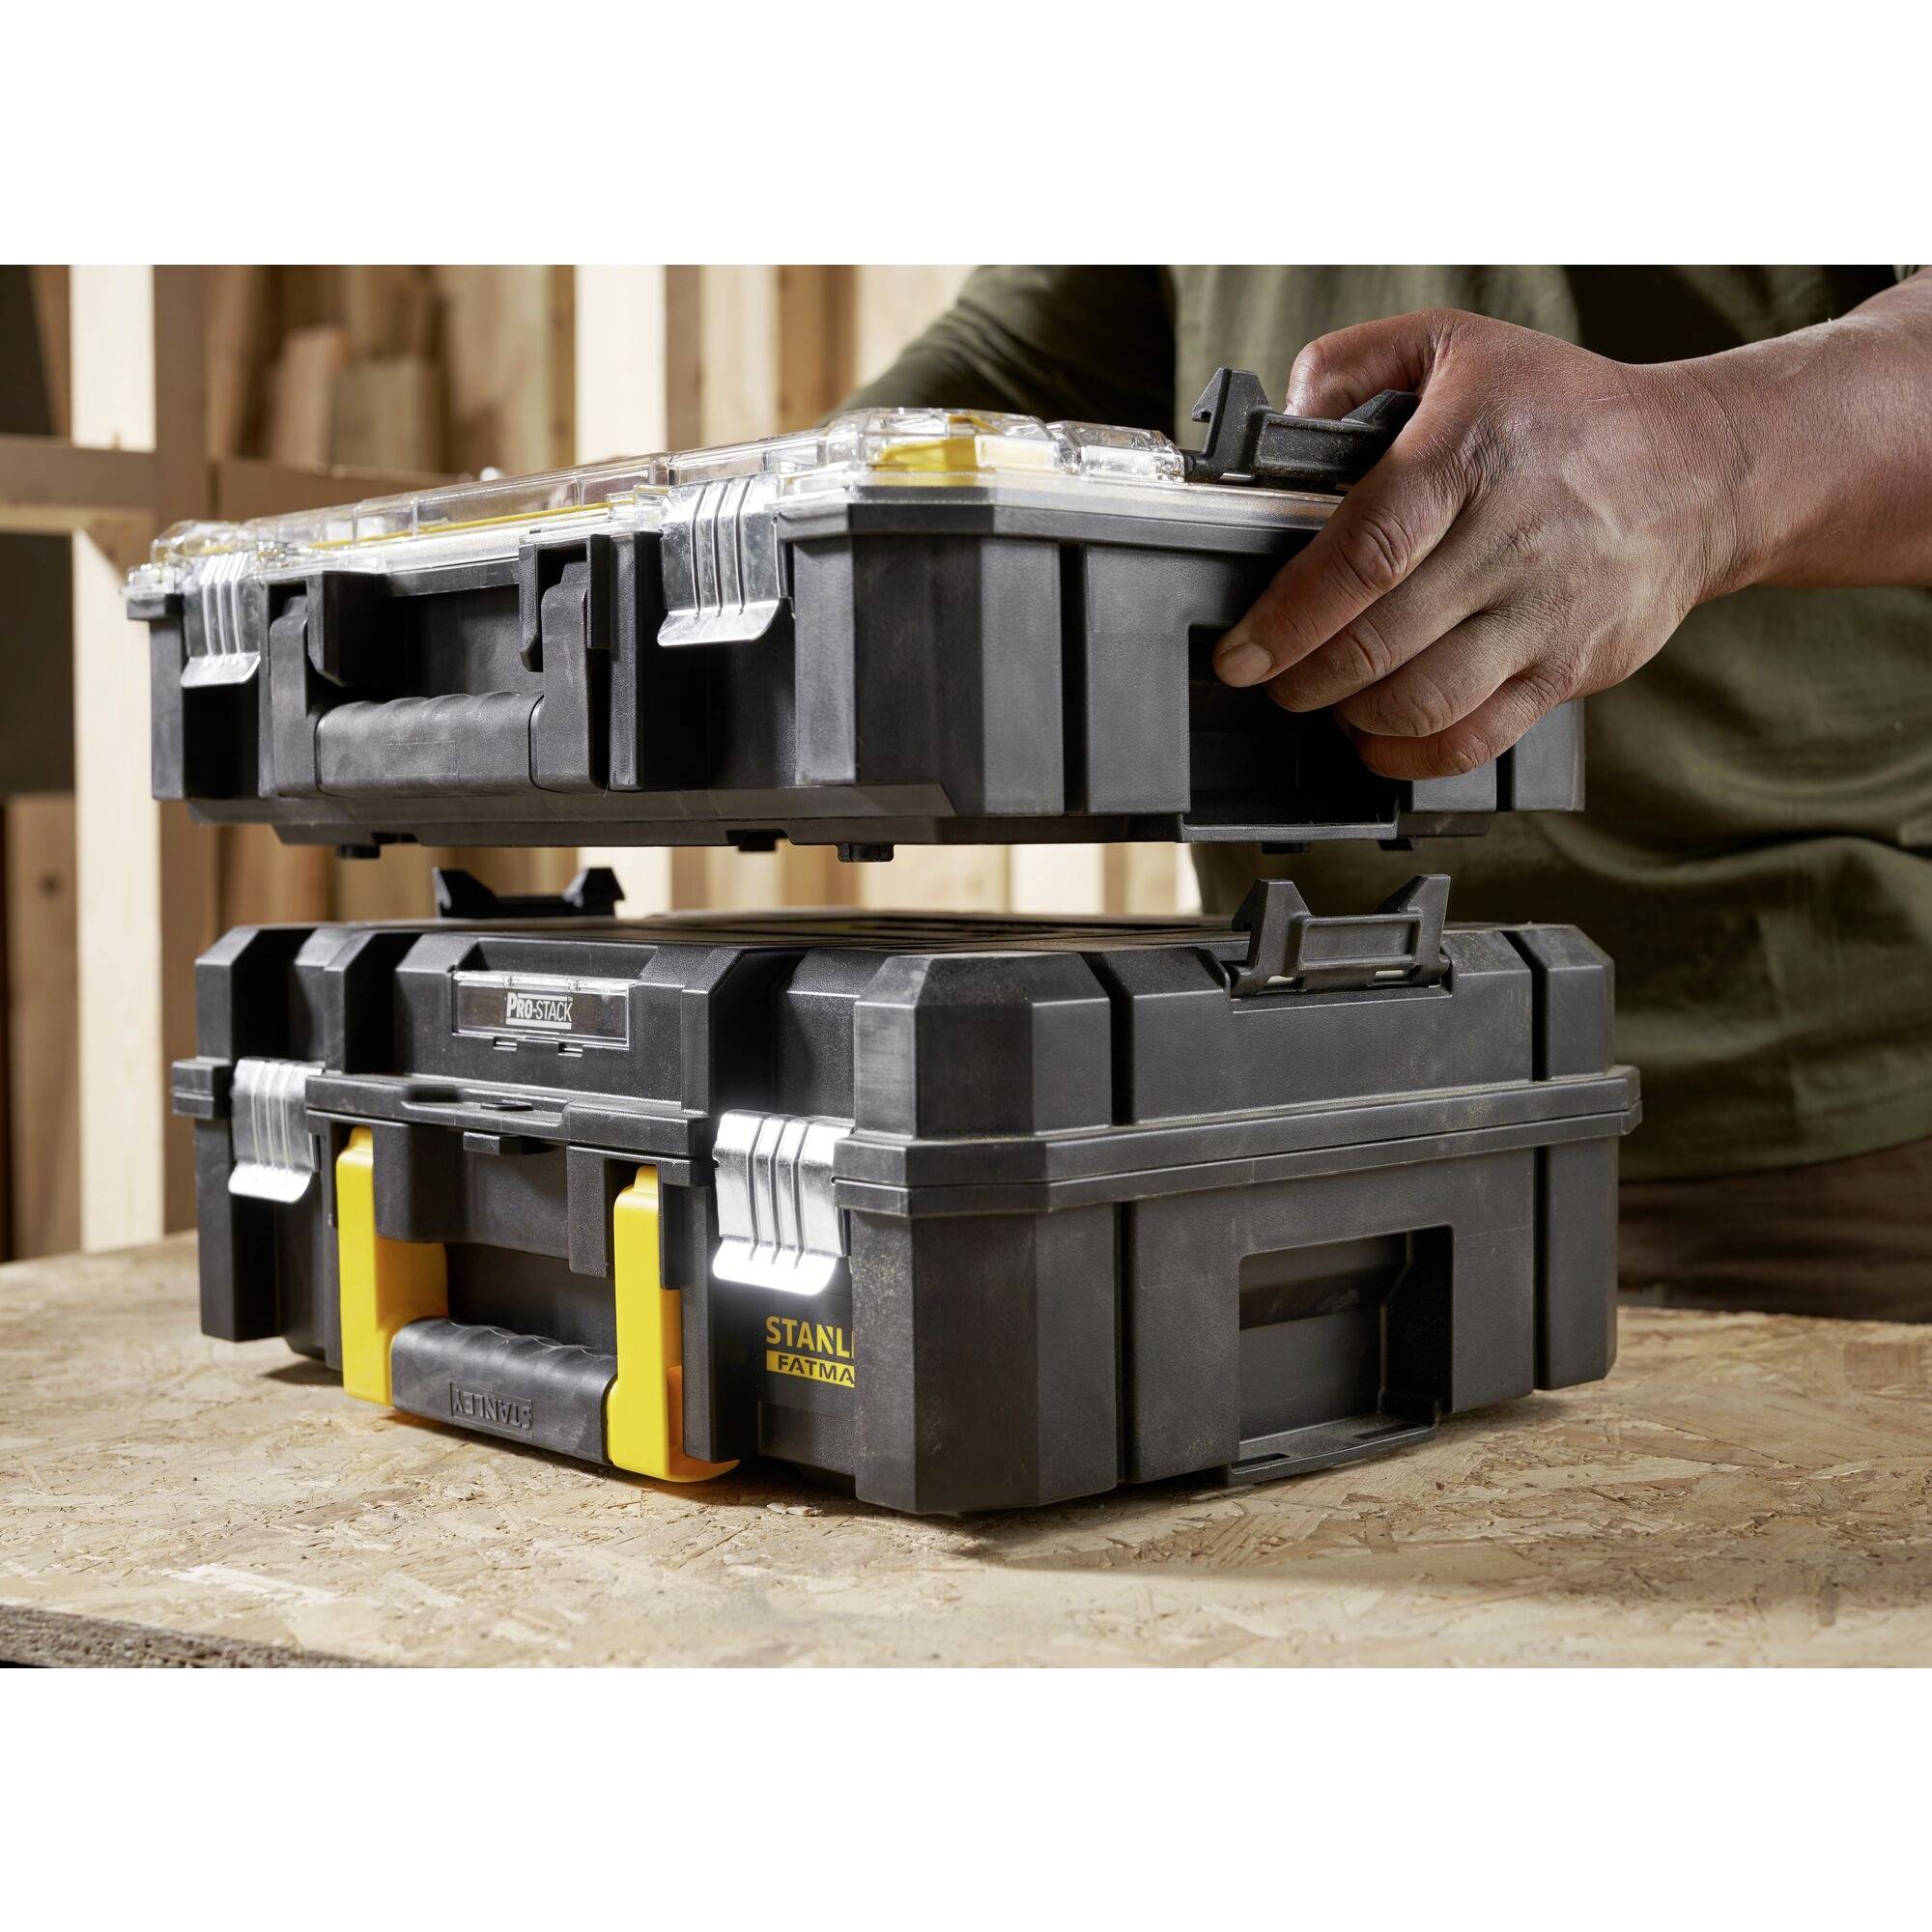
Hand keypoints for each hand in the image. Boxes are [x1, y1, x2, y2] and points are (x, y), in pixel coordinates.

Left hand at [1211, 308, 1747, 779]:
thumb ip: (1353, 364)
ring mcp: (1543, 614)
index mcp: (1466, 458)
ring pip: (1422, 701)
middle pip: (1378, 642)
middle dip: (1301, 677)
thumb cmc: (1564, 410)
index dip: (1289, 617)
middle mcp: (1508, 542)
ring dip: (1351, 717)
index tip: (1242, 651)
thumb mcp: (1457, 343)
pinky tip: (1378, 737)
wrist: (1701, 468)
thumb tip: (1288, 418)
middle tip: (1269, 678)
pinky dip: (1410, 755)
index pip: (1362, 555)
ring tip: (1326, 698)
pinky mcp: (1569, 670)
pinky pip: (1477, 740)